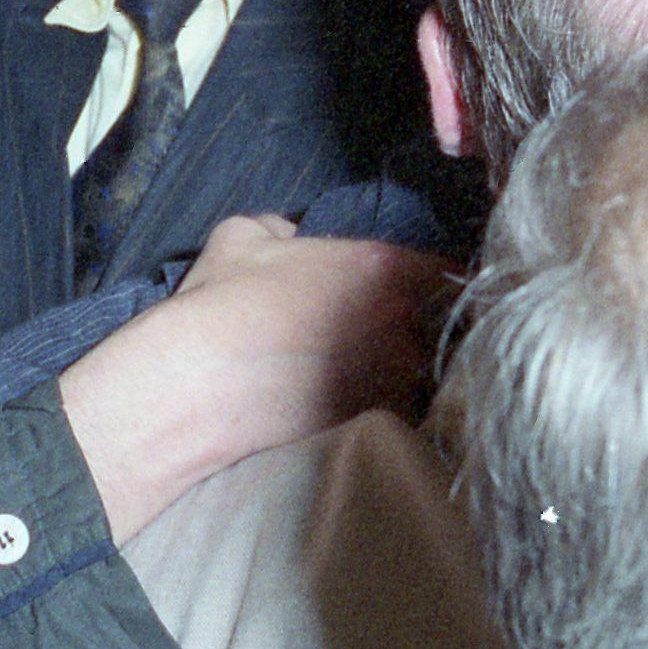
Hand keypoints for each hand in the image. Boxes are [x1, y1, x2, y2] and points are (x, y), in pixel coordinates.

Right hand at [62, 214, 455, 537]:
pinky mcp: (374, 420)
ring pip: (434, 371)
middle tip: (414, 328)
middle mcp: (402, 321)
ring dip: (422, 369)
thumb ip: (279, 228)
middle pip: (449, 323)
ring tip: (393, 369)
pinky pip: (409, 409)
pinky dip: (400, 405)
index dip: (442, 279)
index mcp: (380, 267)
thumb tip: (287, 235)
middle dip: (437, 325)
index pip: (448, 269)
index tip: (429, 287)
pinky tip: (373, 401)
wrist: (198, 385)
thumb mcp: (241, 235)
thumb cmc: (221, 301)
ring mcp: (393, 376)